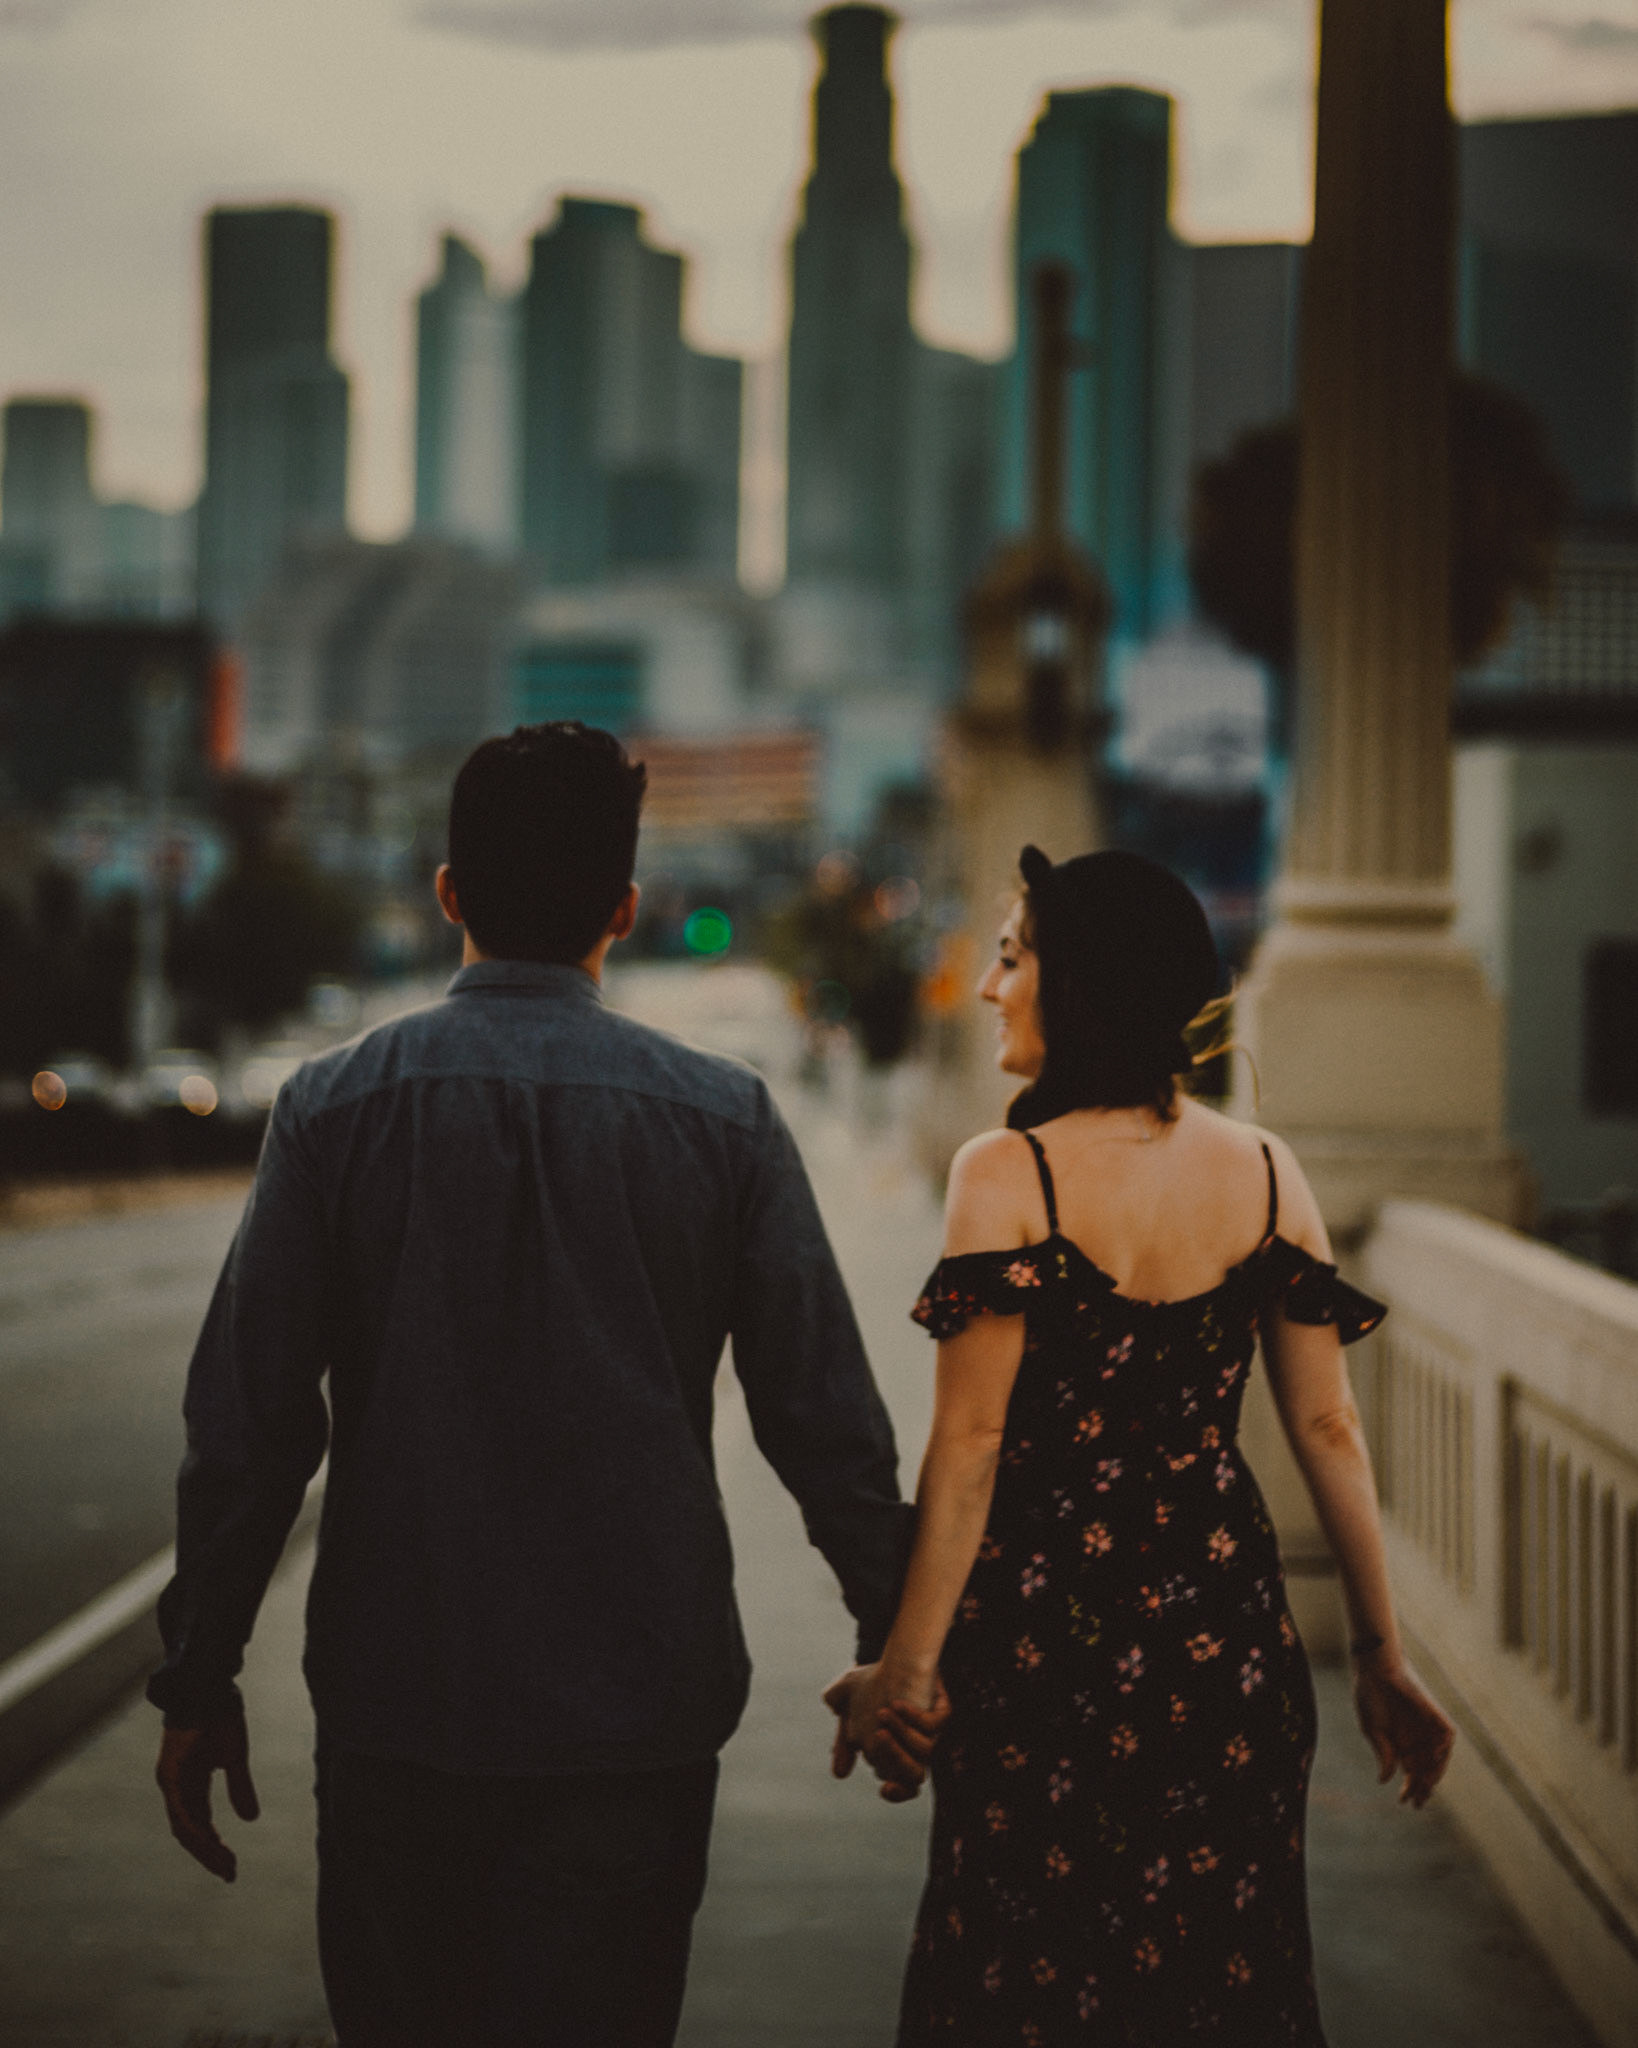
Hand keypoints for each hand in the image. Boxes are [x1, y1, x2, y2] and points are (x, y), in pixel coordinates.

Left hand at [155, 1706, 259, 1881]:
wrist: (208, 1683)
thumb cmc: (220, 1714)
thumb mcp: (235, 1755)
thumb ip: (239, 1787)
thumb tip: (250, 1819)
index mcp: (189, 1783)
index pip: (198, 1824)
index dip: (213, 1847)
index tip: (231, 1866)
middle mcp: (175, 1786)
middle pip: (189, 1831)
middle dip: (210, 1854)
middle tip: (230, 1874)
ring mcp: (171, 1781)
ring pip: (185, 1826)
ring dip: (205, 1848)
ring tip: (225, 1865)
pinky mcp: (171, 1773)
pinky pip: (182, 1809)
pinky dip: (196, 1829)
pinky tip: (211, 1842)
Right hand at [823, 1663, 950, 1801]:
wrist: (891, 1657)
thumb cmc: (869, 1685)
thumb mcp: (847, 1713)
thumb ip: (842, 1742)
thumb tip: (840, 1774)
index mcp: (895, 1756)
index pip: (903, 1787)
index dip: (897, 1793)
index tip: (884, 1790)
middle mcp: (914, 1747)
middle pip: (913, 1775)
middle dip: (893, 1758)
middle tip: (877, 1736)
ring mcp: (929, 1730)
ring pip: (926, 1752)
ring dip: (902, 1735)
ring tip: (883, 1713)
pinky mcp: (939, 1711)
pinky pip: (933, 1724)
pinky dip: (914, 1716)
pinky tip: (897, 1703)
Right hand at [1353, 1655, 1454, 1808]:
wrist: (1375, 1668)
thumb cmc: (1369, 1697)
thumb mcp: (1372, 1729)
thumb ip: (1383, 1754)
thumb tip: (1385, 1780)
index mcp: (1400, 1745)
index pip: (1411, 1774)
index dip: (1409, 1789)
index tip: (1403, 1802)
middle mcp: (1416, 1739)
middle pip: (1426, 1771)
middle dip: (1423, 1788)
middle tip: (1418, 1801)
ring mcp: (1427, 1727)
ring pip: (1439, 1758)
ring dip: (1434, 1773)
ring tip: (1426, 1786)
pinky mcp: (1435, 1715)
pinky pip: (1447, 1735)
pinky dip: (1444, 1748)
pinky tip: (1435, 1758)